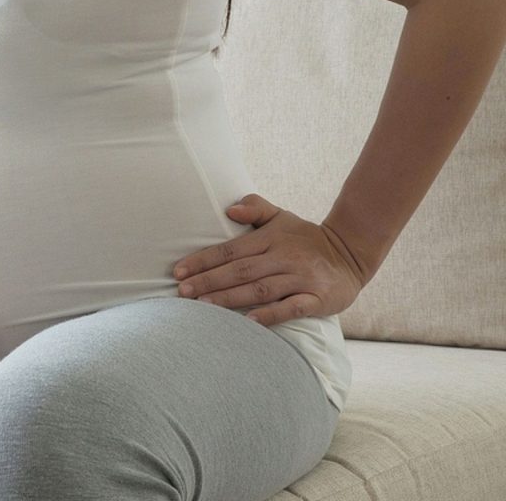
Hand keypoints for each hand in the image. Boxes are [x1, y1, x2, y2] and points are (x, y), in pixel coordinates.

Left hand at [170, 193, 367, 326]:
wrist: (351, 254)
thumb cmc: (304, 237)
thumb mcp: (281, 216)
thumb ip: (255, 208)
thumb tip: (229, 209)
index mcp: (271, 238)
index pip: (230, 250)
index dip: (203, 260)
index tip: (178, 271)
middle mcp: (284, 257)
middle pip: (240, 271)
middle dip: (208, 281)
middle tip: (181, 292)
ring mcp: (301, 278)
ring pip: (260, 289)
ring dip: (230, 298)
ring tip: (203, 306)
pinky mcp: (317, 299)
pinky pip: (292, 308)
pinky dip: (270, 315)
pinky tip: (249, 322)